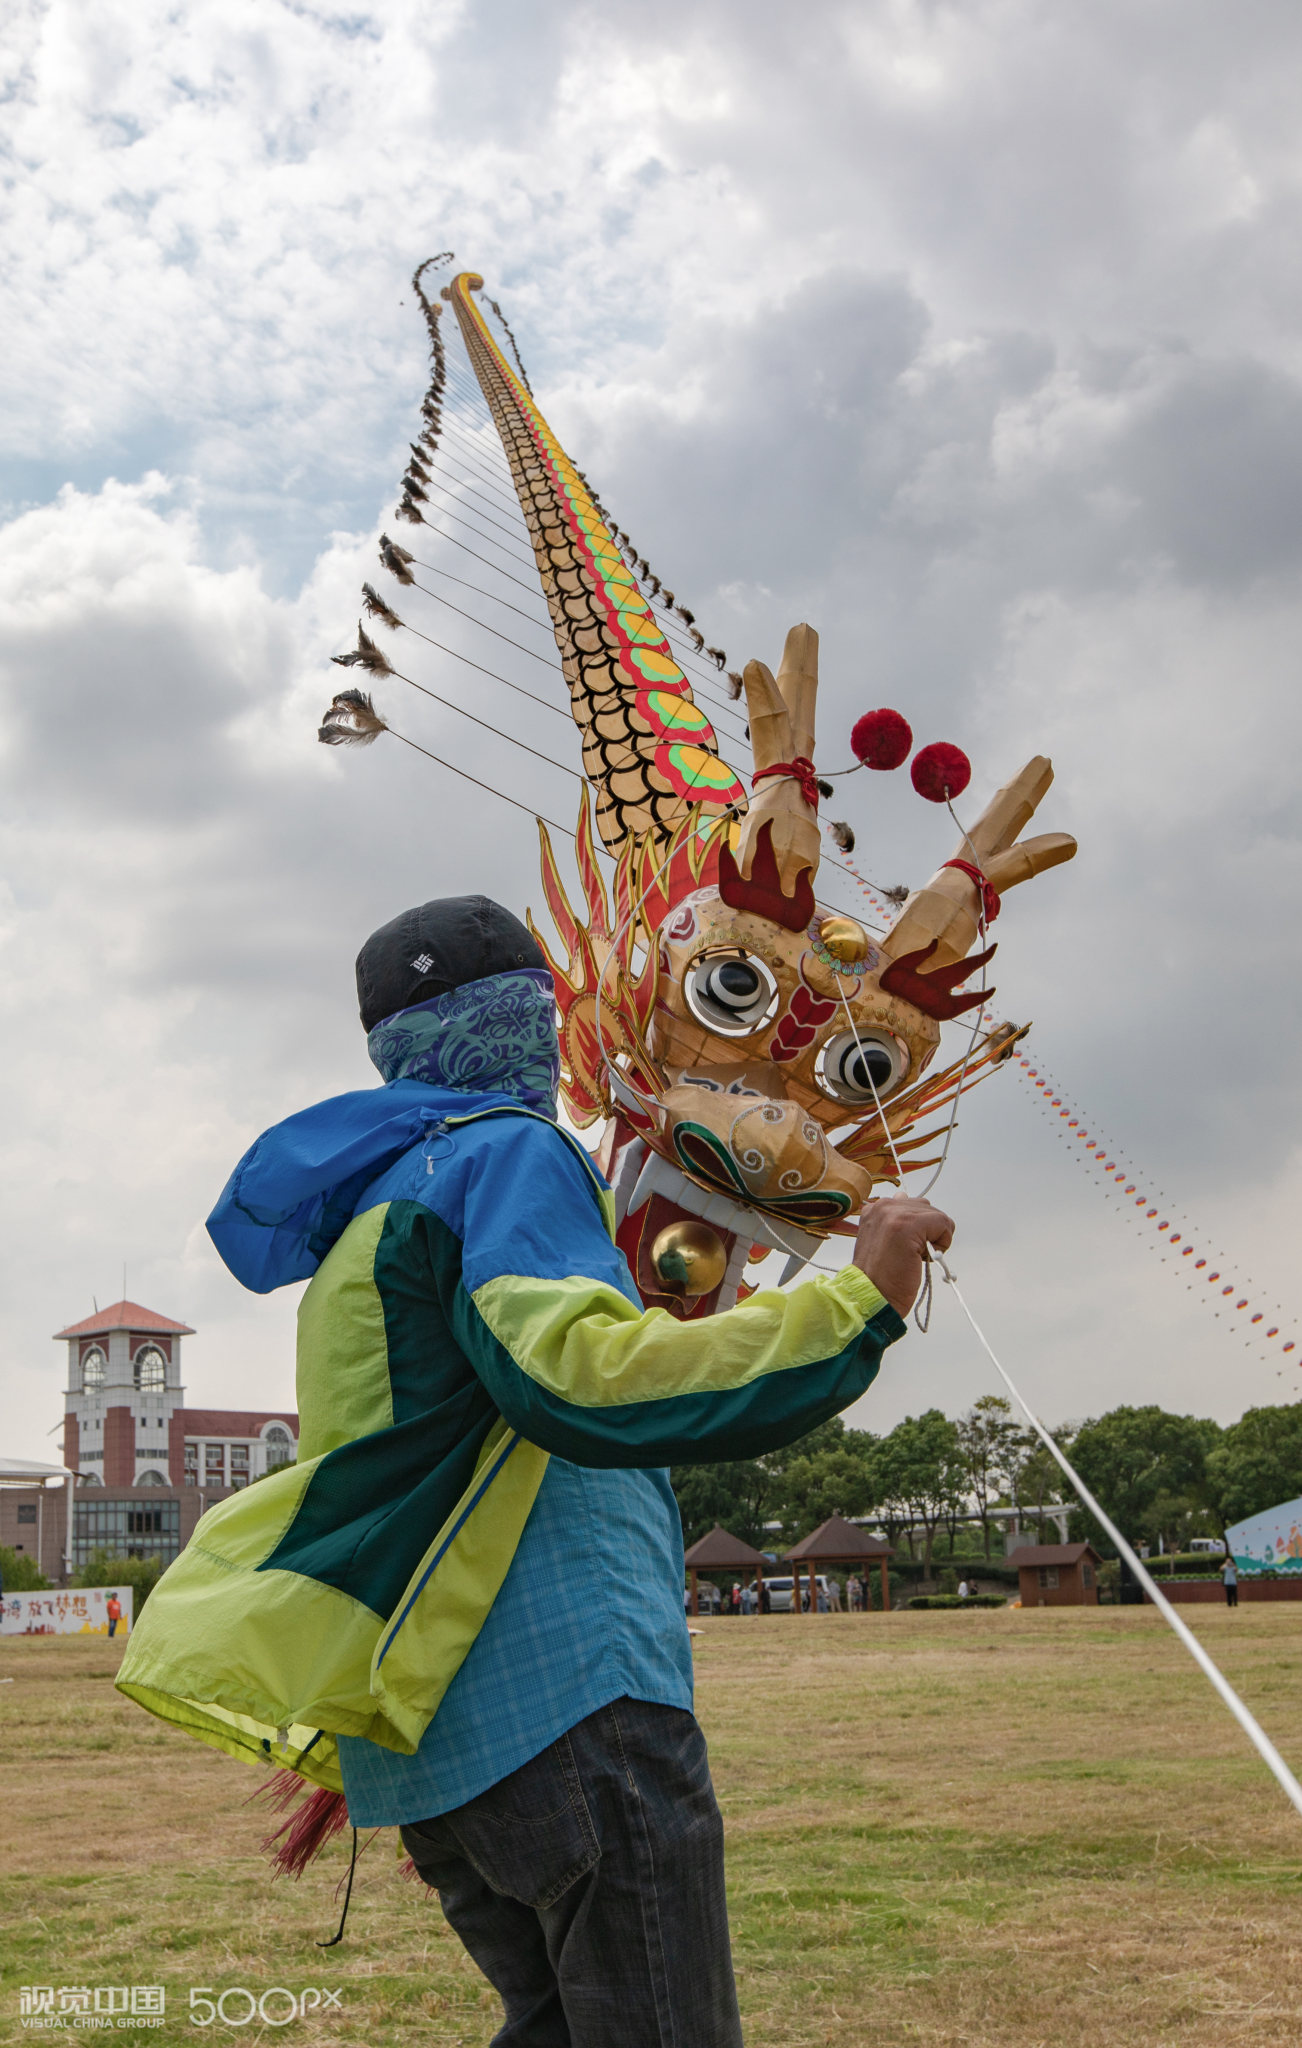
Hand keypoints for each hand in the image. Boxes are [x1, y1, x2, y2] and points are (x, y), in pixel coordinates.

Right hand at [852, 1197, 954, 1317]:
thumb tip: (906, 1198)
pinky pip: (943, 1223)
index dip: (918, 1229)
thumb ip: (894, 1218)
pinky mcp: (909, 1224)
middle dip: (927, 1232)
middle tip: (910, 1254)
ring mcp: (895, 1214)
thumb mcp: (882, 1238)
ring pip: (937, 1215)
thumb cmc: (880, 1276)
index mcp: (875, 1209)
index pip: (912, 1204)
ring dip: (935, 1237)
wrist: (874, 1296)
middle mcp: (883, 1206)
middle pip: (926, 1208)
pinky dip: (943, 1243)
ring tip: (914, 1255)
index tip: (906, 1247)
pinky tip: (923, 1257)